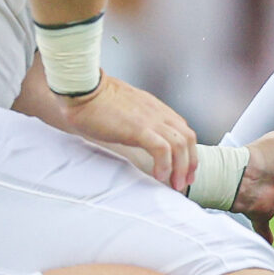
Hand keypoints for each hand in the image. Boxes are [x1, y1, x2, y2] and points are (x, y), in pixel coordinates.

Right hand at [54, 75, 199, 193]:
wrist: (84, 91)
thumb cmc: (97, 101)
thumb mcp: (126, 111)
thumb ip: (137, 123)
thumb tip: (138, 140)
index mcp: (156, 108)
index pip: (183, 130)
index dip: (188, 152)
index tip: (184, 169)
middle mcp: (158, 112)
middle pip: (188, 138)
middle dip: (189, 163)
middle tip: (183, 182)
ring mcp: (150, 119)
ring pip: (180, 144)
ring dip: (180, 167)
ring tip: (174, 183)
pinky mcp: (139, 128)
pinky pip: (162, 148)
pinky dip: (165, 164)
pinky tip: (159, 175)